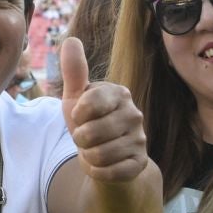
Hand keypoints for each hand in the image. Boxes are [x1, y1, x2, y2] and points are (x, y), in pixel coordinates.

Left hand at [58, 37, 148, 182]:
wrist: (107, 156)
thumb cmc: (89, 122)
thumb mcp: (76, 97)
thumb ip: (74, 71)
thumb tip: (71, 40)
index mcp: (119, 94)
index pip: (88, 104)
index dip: (77, 115)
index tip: (80, 116)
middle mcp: (134, 114)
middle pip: (91, 134)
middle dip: (80, 140)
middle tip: (87, 138)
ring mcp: (140, 139)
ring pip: (99, 155)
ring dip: (89, 157)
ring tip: (95, 150)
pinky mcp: (139, 163)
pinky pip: (109, 172)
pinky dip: (98, 171)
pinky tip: (102, 165)